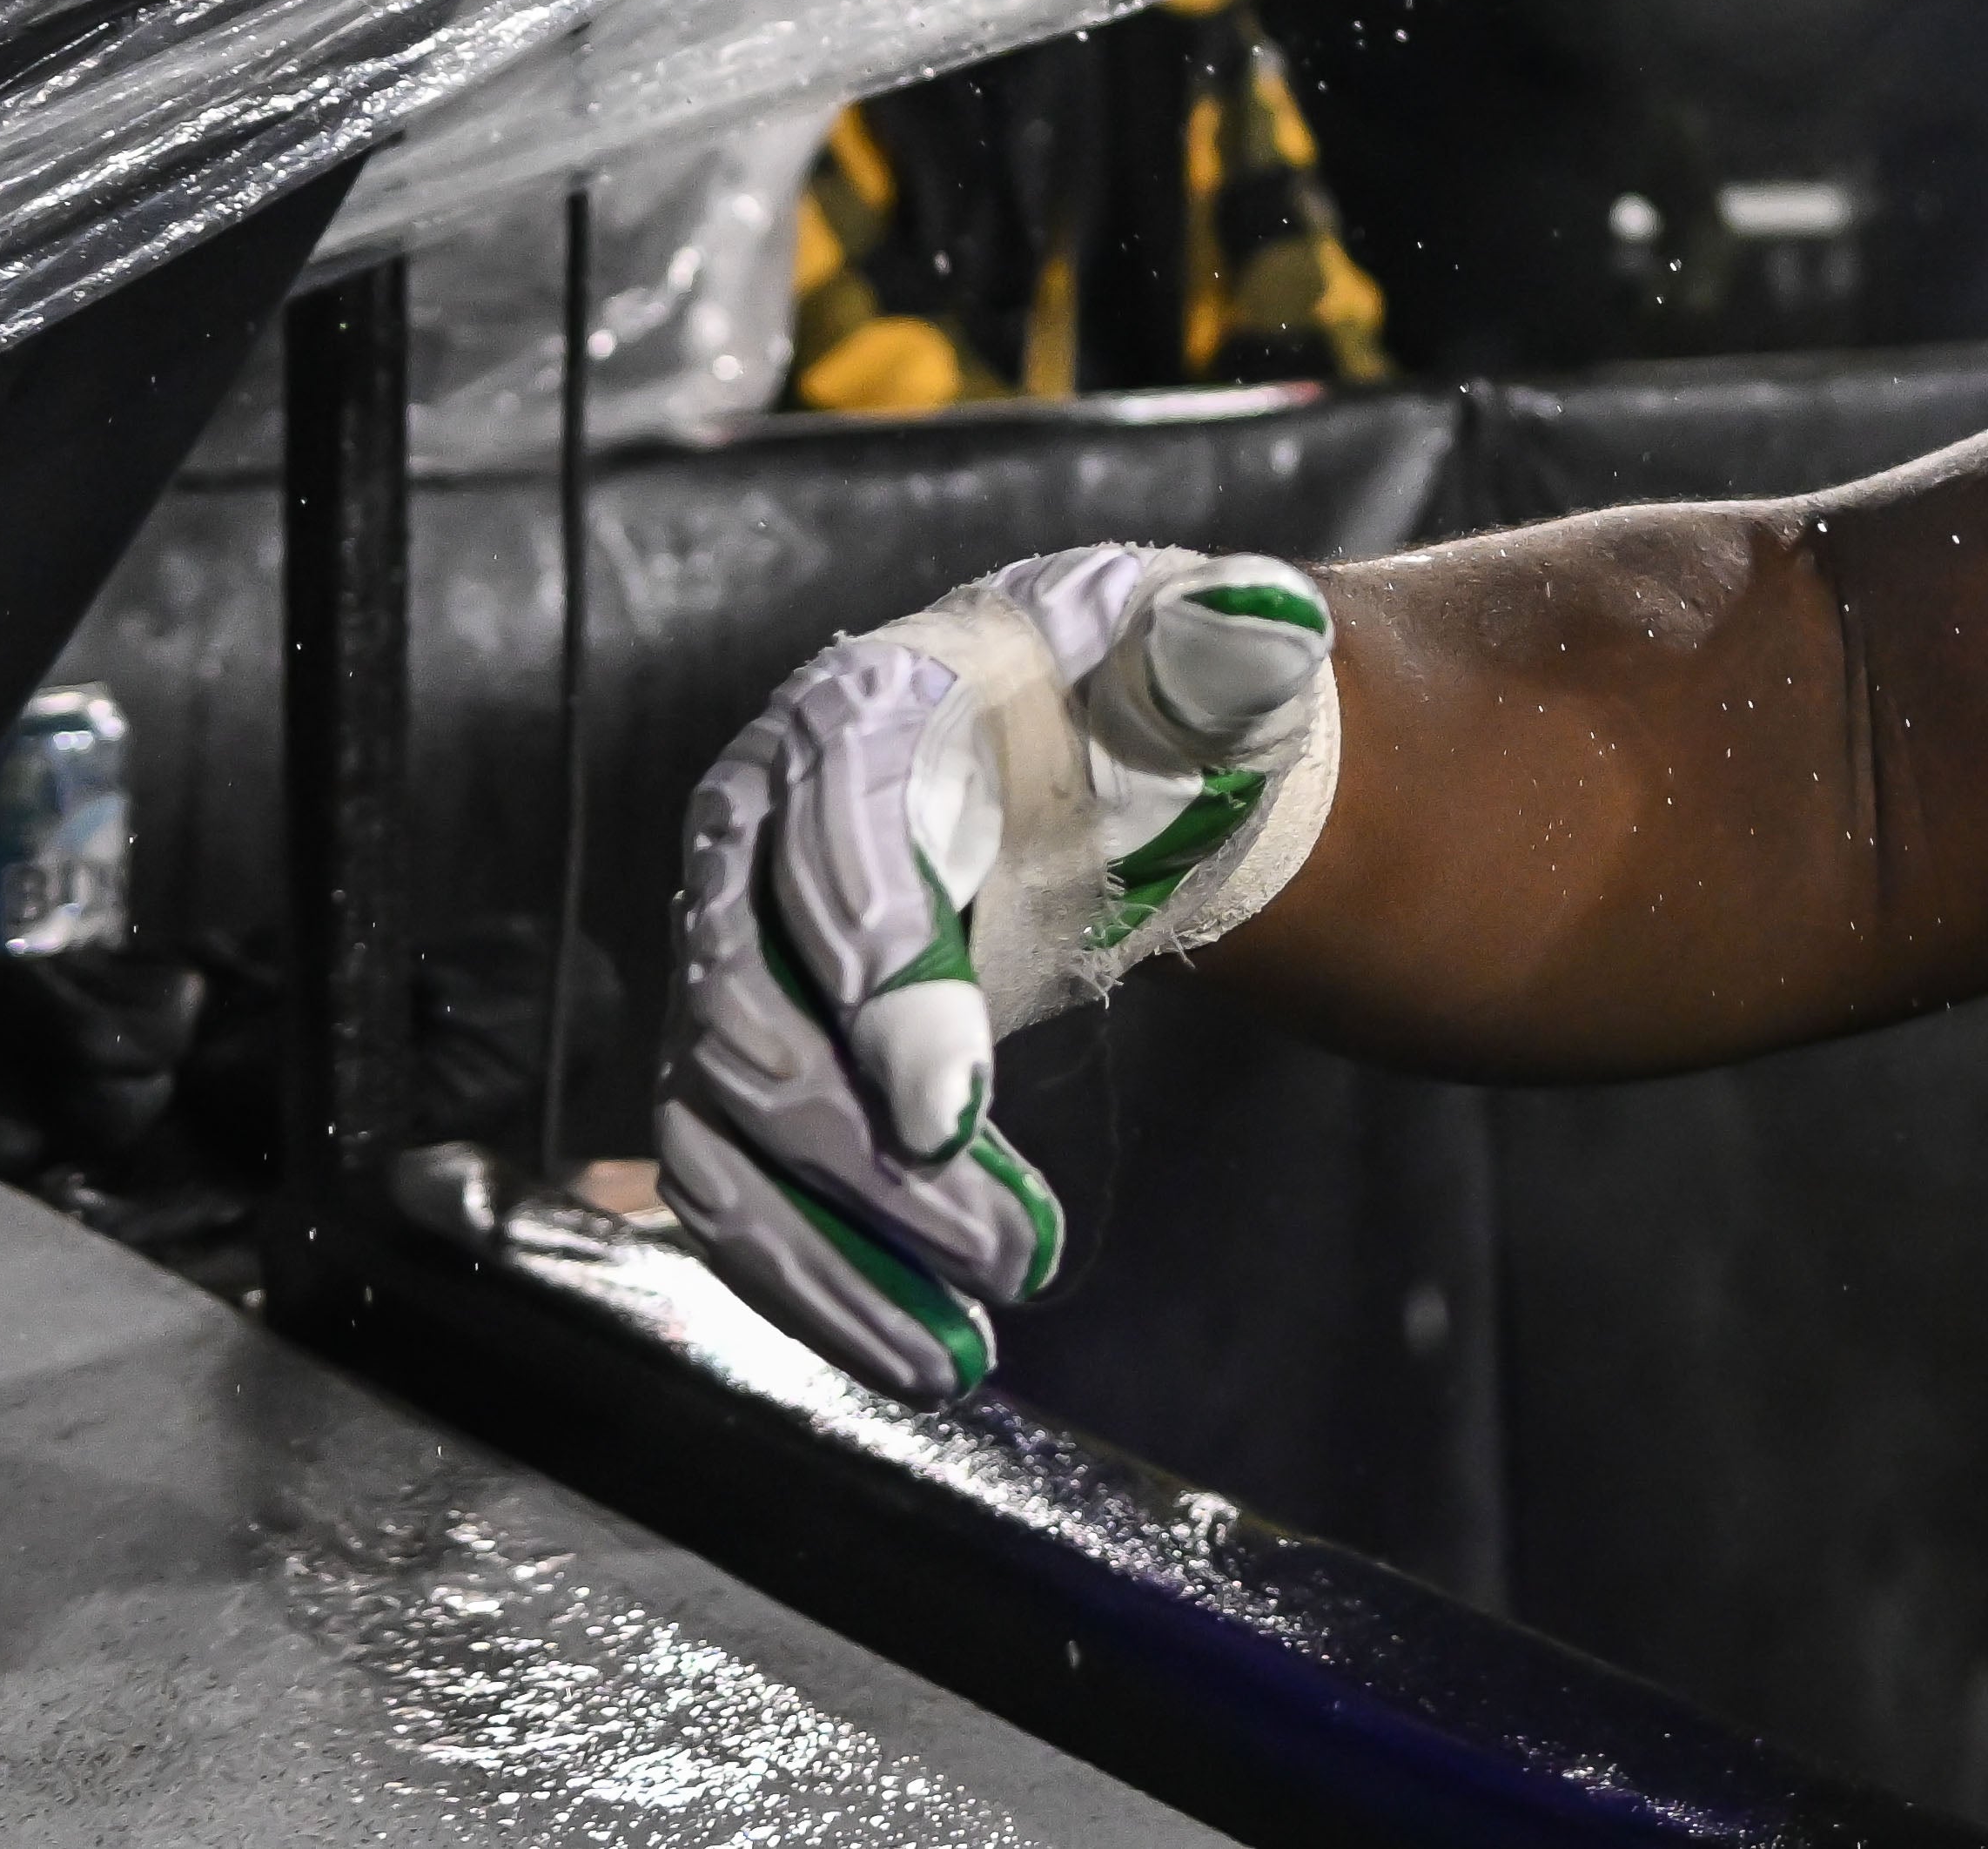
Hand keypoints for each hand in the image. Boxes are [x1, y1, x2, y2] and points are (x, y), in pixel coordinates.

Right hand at [658, 543, 1346, 1402]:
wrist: (1073, 742)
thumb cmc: (1130, 690)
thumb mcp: (1191, 650)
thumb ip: (1223, 650)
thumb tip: (1259, 637)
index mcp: (858, 710)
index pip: (831, 834)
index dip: (878, 968)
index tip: (950, 1107)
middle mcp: (756, 834)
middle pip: (762, 1014)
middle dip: (873, 1152)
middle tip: (1012, 1251)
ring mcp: (735, 955)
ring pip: (728, 1129)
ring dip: (831, 1251)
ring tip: (957, 1350)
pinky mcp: (751, 1059)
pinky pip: (736, 1188)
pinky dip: (809, 1280)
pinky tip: (912, 1350)